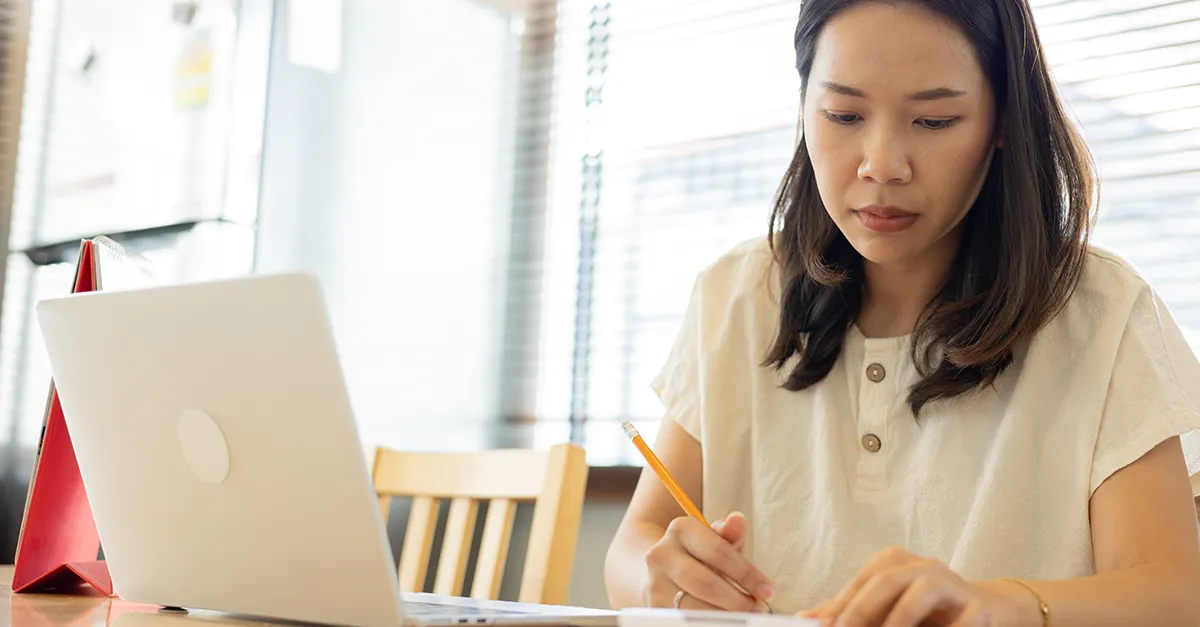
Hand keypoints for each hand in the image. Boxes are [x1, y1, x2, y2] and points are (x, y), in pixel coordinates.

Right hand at [642, 511, 774, 611]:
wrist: (663, 567)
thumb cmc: (699, 553)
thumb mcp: (716, 540)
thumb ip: (730, 533)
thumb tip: (738, 520)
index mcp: (681, 529)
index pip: (718, 551)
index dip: (746, 573)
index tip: (766, 590)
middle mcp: (661, 554)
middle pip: (705, 582)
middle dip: (736, 599)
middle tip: (756, 607)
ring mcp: (654, 582)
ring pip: (694, 606)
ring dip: (724, 614)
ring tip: (742, 614)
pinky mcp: (654, 606)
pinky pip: (686, 618)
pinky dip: (709, 621)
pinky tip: (723, 618)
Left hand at [800, 547, 1039, 626]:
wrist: (990, 611)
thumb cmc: (929, 613)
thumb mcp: (887, 610)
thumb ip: (853, 612)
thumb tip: (808, 619)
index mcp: (896, 564)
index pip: (862, 581)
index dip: (840, 605)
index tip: (821, 626)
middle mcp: (923, 567)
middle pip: (886, 580)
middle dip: (861, 610)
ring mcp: (952, 583)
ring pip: (922, 592)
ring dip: (899, 619)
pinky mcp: (979, 607)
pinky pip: (963, 617)